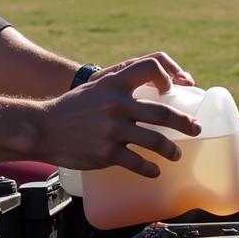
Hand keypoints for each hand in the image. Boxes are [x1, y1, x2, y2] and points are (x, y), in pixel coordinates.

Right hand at [39, 57, 200, 177]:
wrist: (42, 128)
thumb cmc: (71, 107)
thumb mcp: (95, 87)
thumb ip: (119, 85)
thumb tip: (149, 89)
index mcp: (114, 83)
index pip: (151, 66)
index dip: (168, 76)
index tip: (173, 90)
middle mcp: (116, 104)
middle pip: (163, 112)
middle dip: (185, 122)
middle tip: (196, 128)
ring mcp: (112, 130)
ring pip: (155, 140)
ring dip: (171, 149)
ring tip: (176, 153)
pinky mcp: (106, 153)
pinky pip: (137, 162)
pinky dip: (150, 168)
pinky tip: (154, 170)